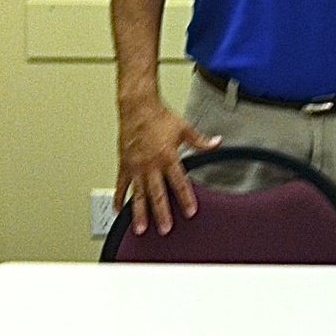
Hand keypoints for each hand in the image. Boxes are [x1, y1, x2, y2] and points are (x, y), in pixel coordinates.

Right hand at [115, 100, 219, 235]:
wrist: (137, 106)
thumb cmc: (159, 116)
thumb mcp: (185, 128)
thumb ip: (201, 141)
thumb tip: (217, 143)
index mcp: (168, 157)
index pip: (180, 182)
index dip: (186, 198)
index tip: (190, 212)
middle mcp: (151, 164)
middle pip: (158, 194)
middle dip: (162, 213)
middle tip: (165, 229)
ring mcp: (136, 166)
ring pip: (138, 194)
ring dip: (140, 213)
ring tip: (141, 228)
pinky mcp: (124, 164)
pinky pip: (121, 185)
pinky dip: (119, 199)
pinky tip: (119, 212)